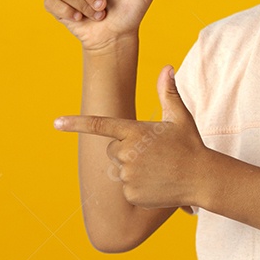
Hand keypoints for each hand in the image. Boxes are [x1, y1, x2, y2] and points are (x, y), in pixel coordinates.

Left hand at [53, 65, 208, 209]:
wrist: (203, 179)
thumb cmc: (191, 145)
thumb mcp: (180, 117)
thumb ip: (168, 92)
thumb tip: (167, 67)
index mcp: (135, 131)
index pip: (100, 125)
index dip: (76, 123)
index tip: (56, 122)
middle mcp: (127, 153)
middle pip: (113, 149)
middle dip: (127, 150)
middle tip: (154, 153)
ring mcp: (128, 175)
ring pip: (120, 169)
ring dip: (135, 169)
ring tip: (159, 169)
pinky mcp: (130, 193)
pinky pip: (126, 188)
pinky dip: (139, 187)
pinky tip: (157, 185)